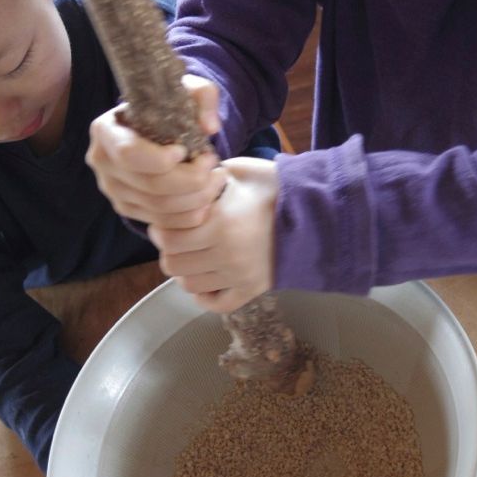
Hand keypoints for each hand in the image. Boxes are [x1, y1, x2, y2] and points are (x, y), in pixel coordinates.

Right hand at [86, 75, 225, 227]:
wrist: (160, 128)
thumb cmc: (170, 106)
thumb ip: (204, 96)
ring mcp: (113, 189)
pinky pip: (162, 222)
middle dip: (191, 180)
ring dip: (196, 198)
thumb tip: (210, 127)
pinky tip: (207, 199)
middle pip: (149, 185)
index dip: (161, 159)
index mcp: (106, 129)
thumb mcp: (187, 90)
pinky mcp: (128, 209)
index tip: (186, 150)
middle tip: (214, 165)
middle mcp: (102, 162)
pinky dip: (189, 215)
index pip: (128, 154)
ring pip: (159, 207)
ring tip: (217, 179)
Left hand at [148, 157, 278, 312]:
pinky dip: (205, 295)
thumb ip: (207, 175)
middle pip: (173, 265)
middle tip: (175, 238)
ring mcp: (239, 276)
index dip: (159, 230)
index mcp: (221, 224)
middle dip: (169, 250)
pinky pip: (217, 304)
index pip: (168, 238)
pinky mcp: (252, 290)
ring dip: (184, 271)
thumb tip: (184, 180)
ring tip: (191, 255)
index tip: (163, 222)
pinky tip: (206, 278)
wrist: (316, 213)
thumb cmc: (275, 188)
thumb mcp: (239, 171)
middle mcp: (227, 255)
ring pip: (190, 285)